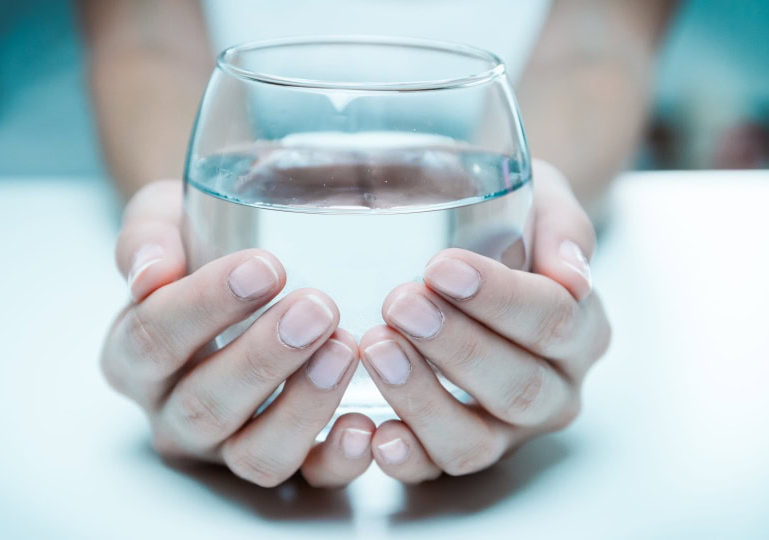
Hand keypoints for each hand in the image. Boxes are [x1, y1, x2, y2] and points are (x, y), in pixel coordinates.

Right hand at [101, 180, 374, 487]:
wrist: (239, 273)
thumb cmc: (200, 245)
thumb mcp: (165, 220)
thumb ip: (148, 235)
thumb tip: (148, 271)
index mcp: (136, 357)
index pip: (152, 342)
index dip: (203, 307)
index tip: (263, 267)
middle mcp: (175, 412)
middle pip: (205, 406)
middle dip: (263, 358)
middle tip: (317, 309)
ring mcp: (229, 445)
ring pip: (255, 454)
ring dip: (303, 406)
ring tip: (344, 348)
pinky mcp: (286, 459)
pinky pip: (309, 479)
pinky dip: (338, 459)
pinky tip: (364, 423)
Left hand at [359, 160, 610, 482]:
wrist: (489, 251)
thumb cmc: (510, 225)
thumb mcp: (542, 201)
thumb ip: (562, 227)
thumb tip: (572, 272)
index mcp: (581, 328)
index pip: (555, 319)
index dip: (500, 298)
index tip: (442, 267)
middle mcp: (554, 387)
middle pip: (518, 385)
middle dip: (456, 347)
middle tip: (401, 304)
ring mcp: (508, 428)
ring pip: (476, 439)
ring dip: (424, 398)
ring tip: (378, 349)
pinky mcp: (460, 446)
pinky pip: (437, 468)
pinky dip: (407, 458)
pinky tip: (376, 433)